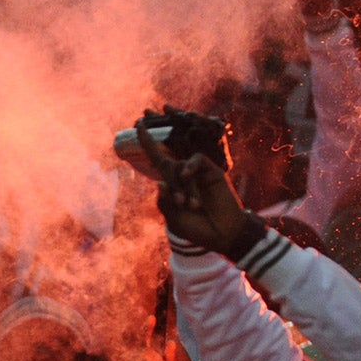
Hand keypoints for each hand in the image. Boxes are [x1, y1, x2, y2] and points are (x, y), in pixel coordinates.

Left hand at [132, 116, 259, 259]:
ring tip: (187, 204)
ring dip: (180, 185)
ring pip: (179, 165)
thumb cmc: (197, 229)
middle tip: (179, 203)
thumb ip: (165, 202)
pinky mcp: (212, 171)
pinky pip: (197, 160)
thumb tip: (160, 183)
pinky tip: (187, 177)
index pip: (157, 159)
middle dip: (164, 169)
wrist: (222, 235)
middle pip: (165, 162)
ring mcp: (198, 173)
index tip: (138, 125)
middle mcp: (183, 176)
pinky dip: (190, 166)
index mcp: (172, 185)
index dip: (148, 143)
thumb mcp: (174, 219)